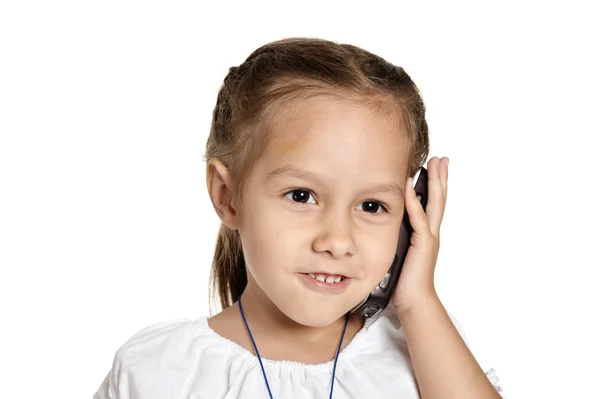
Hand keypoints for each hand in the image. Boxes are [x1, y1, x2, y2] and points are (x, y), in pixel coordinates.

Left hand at [391, 156, 448, 313]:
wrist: (414, 300)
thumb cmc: (404, 280)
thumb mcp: (400, 252)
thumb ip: (397, 237)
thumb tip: (384, 224)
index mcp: (426, 234)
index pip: (431, 204)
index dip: (434, 185)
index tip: (434, 167)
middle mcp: (431, 233)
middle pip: (438, 199)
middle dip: (440, 178)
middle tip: (441, 158)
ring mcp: (429, 238)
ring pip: (434, 204)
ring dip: (435, 183)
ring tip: (436, 165)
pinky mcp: (423, 244)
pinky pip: (418, 219)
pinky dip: (414, 202)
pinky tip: (411, 187)